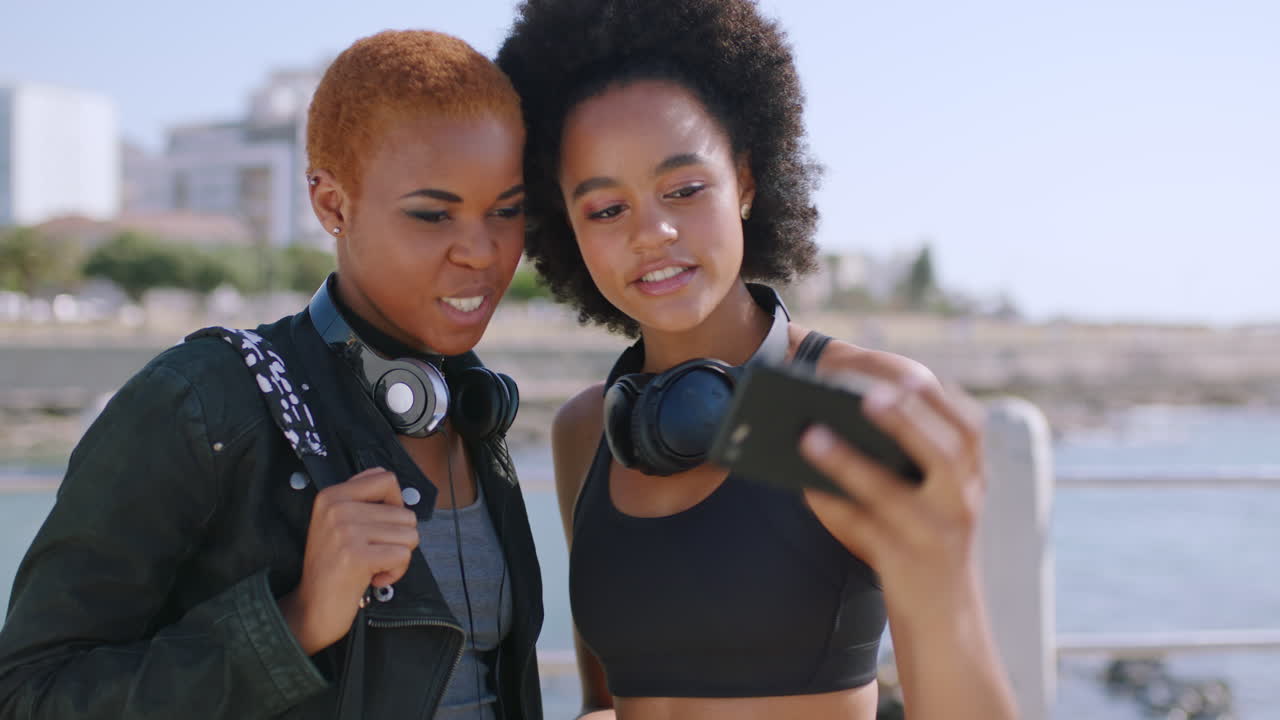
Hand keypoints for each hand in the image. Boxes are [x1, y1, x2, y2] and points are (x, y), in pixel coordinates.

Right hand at [278, 467, 418, 654]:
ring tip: (373, 565)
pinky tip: (374, 578)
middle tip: (373, 554)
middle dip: (398, 539)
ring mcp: (346, 532)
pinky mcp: (357, 556)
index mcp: (332, 495)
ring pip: (410, 535)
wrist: (312, 607)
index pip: (386, 479)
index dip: (395, 503)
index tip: (382, 524)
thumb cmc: (333, 566)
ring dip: (398, 556)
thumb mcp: (338, 523)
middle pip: (405, 513)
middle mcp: (337, 509)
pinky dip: (396, 572)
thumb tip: (394, 488)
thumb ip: (363, 501)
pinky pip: (403, 556)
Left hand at [799, 375, 985, 594]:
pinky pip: (859, 531)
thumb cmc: (927, 543)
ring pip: (890, 494)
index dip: (941, 400)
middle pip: (945, 454)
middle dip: (907, 421)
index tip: (912, 375)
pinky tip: (803, 486)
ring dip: (849, 461)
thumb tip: (844, 421)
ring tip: (810, 436)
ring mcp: (933, 537)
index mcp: (971, 482)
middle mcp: (960, 506)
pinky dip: (829, 506)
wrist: (946, 621)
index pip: (972, 430)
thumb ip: (915, 465)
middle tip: (867, 396)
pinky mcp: (901, 564)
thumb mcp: (938, 504)